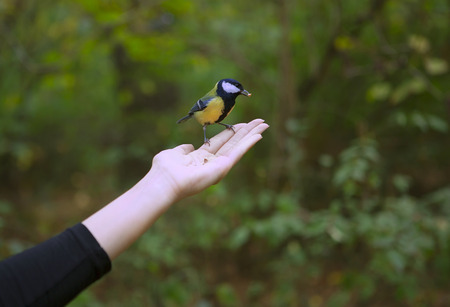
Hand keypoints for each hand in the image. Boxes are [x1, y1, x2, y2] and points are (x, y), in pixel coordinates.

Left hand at [83, 119, 267, 258]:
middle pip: (234, 142)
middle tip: (260, 121)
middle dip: (247, 131)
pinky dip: (249, 143)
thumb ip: (183, 150)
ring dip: (252, 134)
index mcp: (202, 157)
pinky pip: (238, 152)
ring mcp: (219, 165)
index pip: (221, 141)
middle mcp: (213, 161)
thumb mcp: (174, 154)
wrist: (166, 181)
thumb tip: (188, 146)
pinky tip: (259, 135)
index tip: (241, 124)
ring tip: (264, 124)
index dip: (231, 132)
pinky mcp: (223, 168)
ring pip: (239, 146)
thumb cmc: (166, 169)